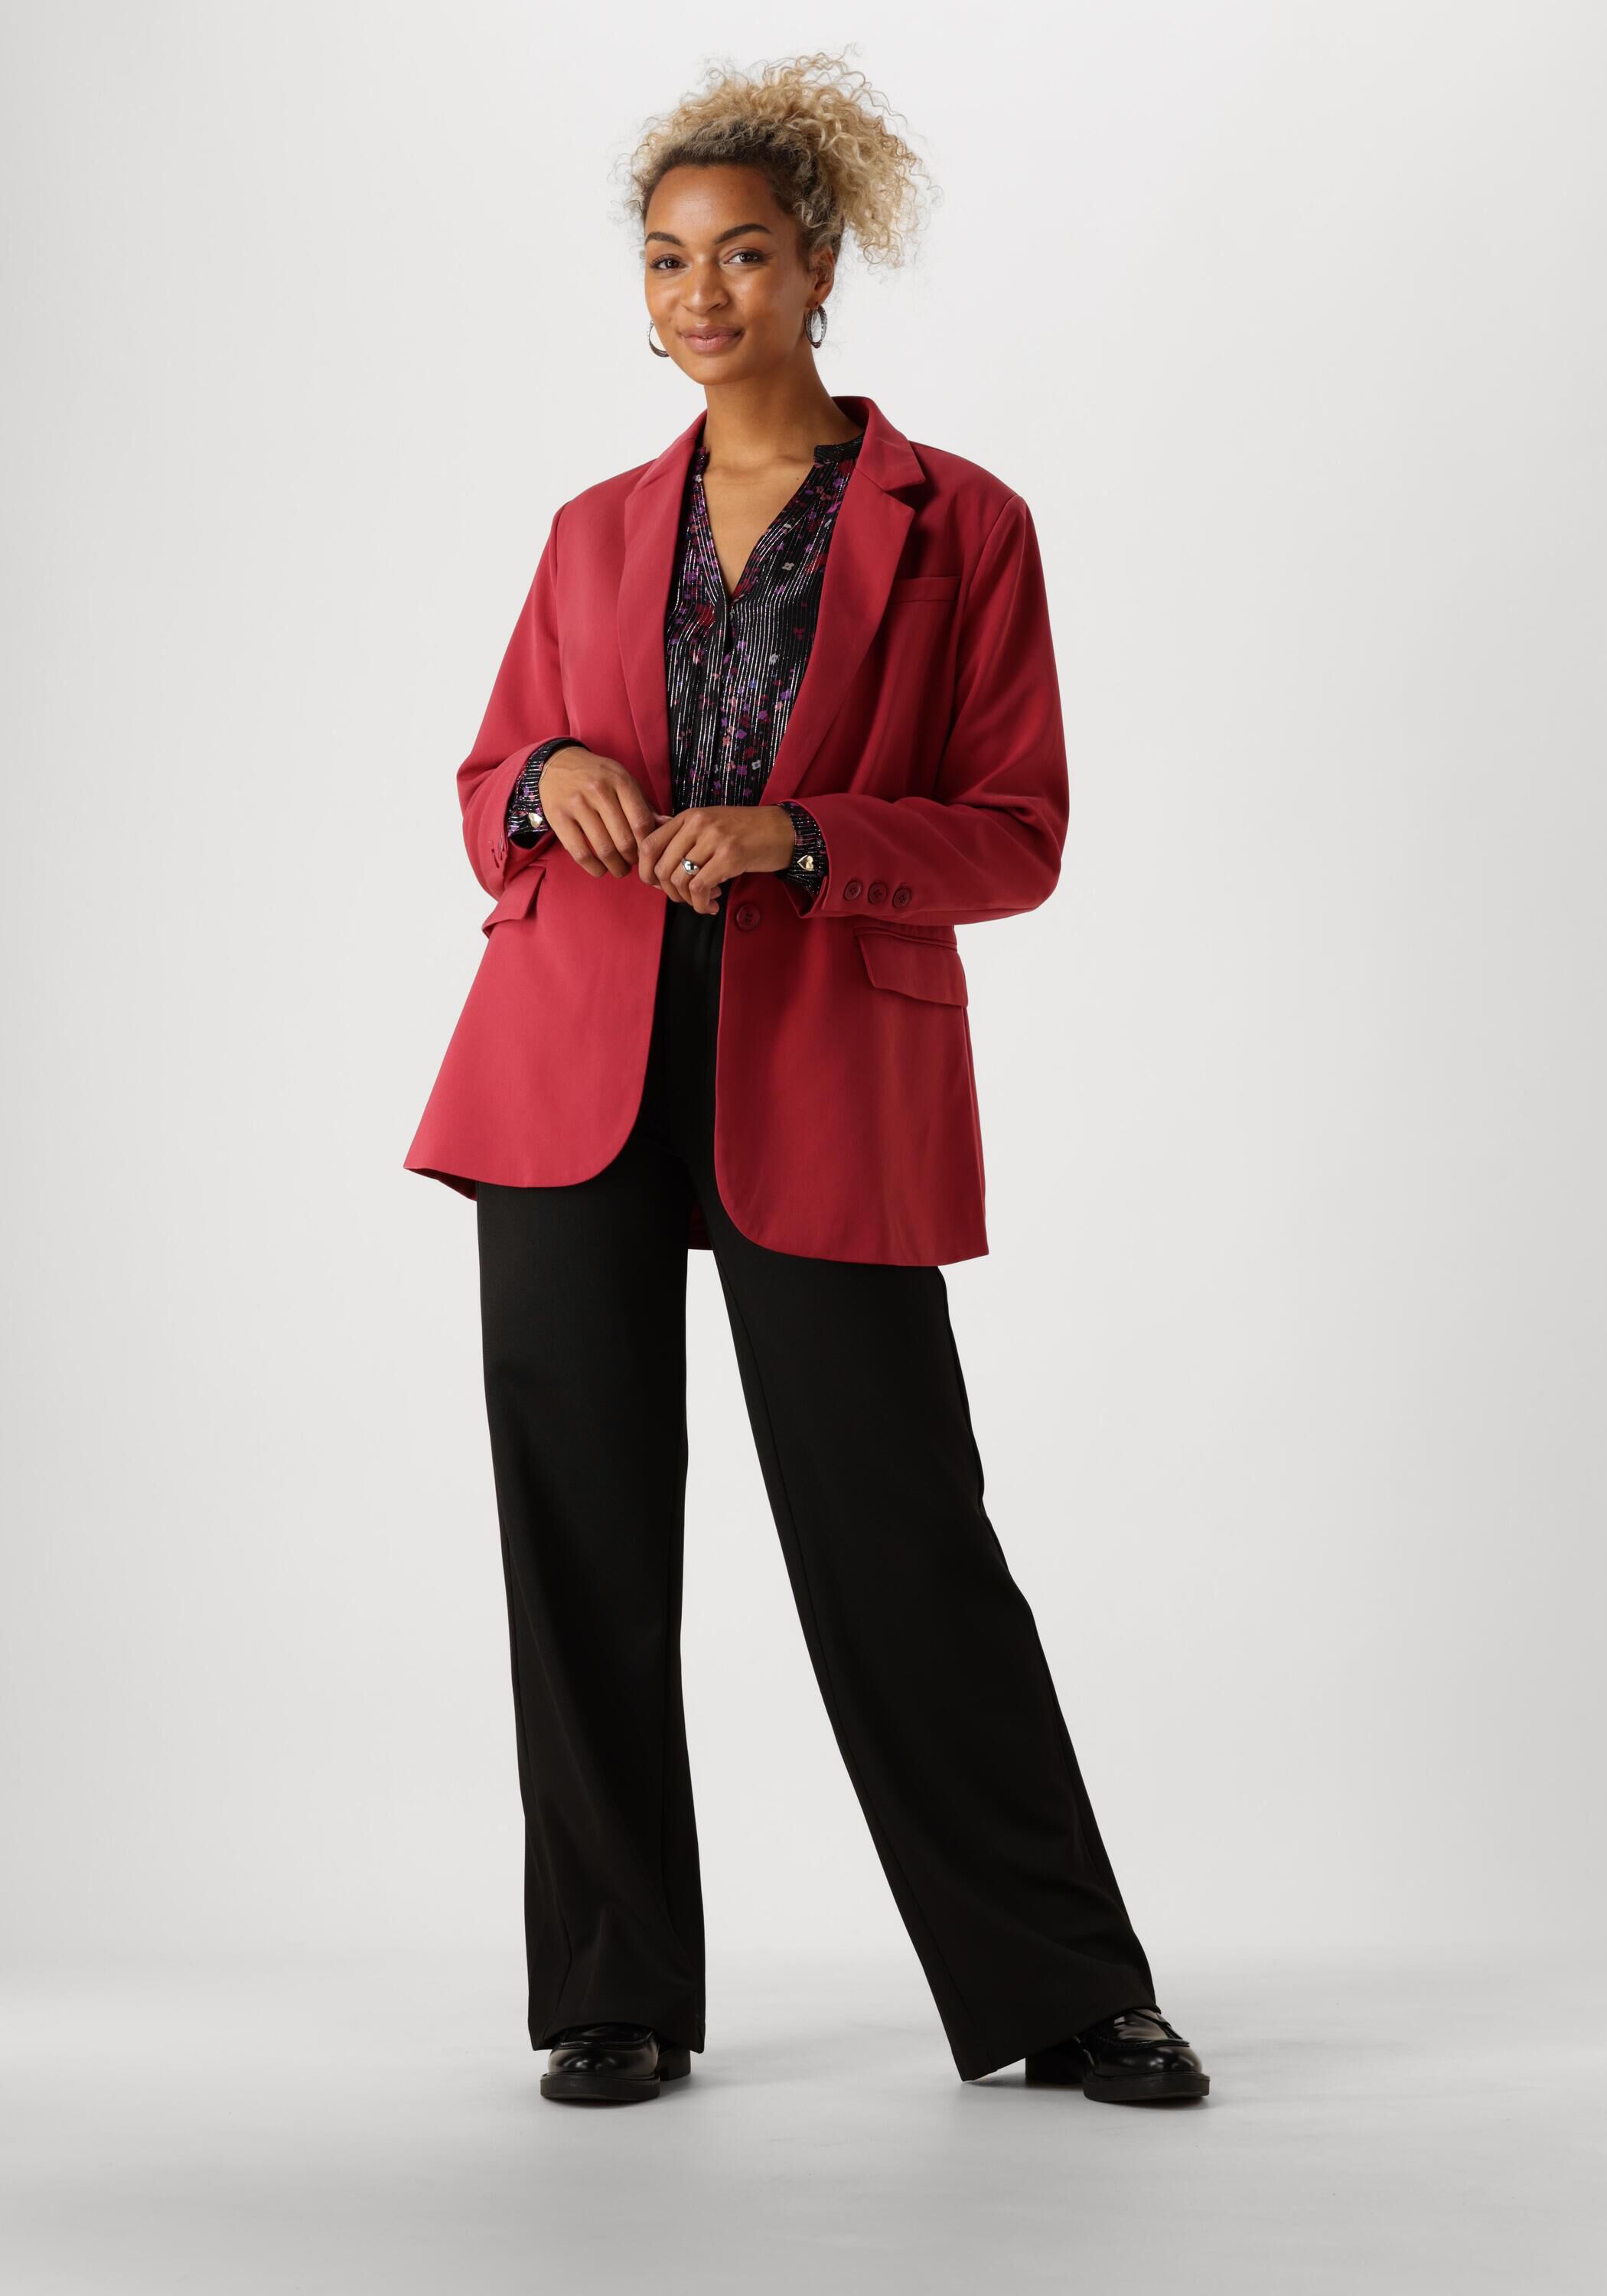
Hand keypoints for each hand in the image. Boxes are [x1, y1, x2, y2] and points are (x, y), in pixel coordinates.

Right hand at [535, 748, 659, 878]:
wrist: (558, 764)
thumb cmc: (598, 776)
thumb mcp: (624, 781)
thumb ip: (644, 805)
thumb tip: (667, 825)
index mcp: (620, 781)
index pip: (641, 822)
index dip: (647, 844)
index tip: (647, 852)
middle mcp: (598, 791)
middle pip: (624, 839)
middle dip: (633, 859)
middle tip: (633, 863)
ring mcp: (577, 804)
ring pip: (604, 849)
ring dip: (616, 867)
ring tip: (619, 869)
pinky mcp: (558, 818)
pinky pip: (580, 853)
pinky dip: (594, 868)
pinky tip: (600, 869)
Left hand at [636, 806, 795, 914]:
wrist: (783, 830)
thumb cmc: (746, 832)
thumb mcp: (710, 826)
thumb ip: (683, 838)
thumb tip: (653, 862)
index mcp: (688, 816)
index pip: (649, 844)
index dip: (646, 872)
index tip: (658, 886)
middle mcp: (697, 823)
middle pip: (661, 867)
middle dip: (669, 892)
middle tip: (685, 898)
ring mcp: (714, 839)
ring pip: (679, 880)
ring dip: (687, 901)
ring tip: (702, 902)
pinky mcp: (729, 856)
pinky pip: (699, 888)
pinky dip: (701, 904)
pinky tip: (711, 905)